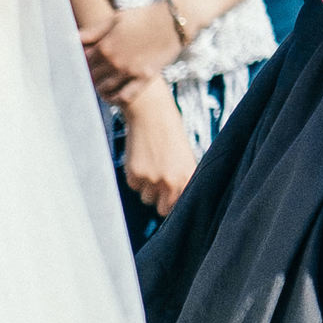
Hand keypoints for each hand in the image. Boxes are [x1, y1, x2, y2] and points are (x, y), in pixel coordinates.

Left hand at [83, 0, 183, 98]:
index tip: (82, 65)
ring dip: (100, 88)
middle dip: (89, 76)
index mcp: (105, 46)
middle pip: (92, 76)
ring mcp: (130, 71)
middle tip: (92, 76)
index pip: (84, 62)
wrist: (174, 21)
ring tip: (100, 85)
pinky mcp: (145, 78)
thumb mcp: (117, 19)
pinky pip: (125, 96)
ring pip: (105, 88)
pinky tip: (113, 96)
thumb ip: (93, 31)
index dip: (82, 64)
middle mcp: (115, 61)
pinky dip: (116, 99)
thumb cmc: (145, 16)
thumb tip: (71, 39)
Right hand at [121, 79, 197, 217]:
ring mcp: (152, 180)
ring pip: (146, 198)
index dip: (176, 204)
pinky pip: (134, 186)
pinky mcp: (134, 175)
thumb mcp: (185, 157)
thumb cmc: (171, 133)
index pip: (181, 207)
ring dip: (148, 188)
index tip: (173, 200)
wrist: (151, 114)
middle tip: (161, 185)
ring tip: (153, 167)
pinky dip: (136, 177)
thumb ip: (183, 178)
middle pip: (162, 209)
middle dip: (161, 200)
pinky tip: (142, 160)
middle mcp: (171, 182)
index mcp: (188, 177)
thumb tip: (179, 198)